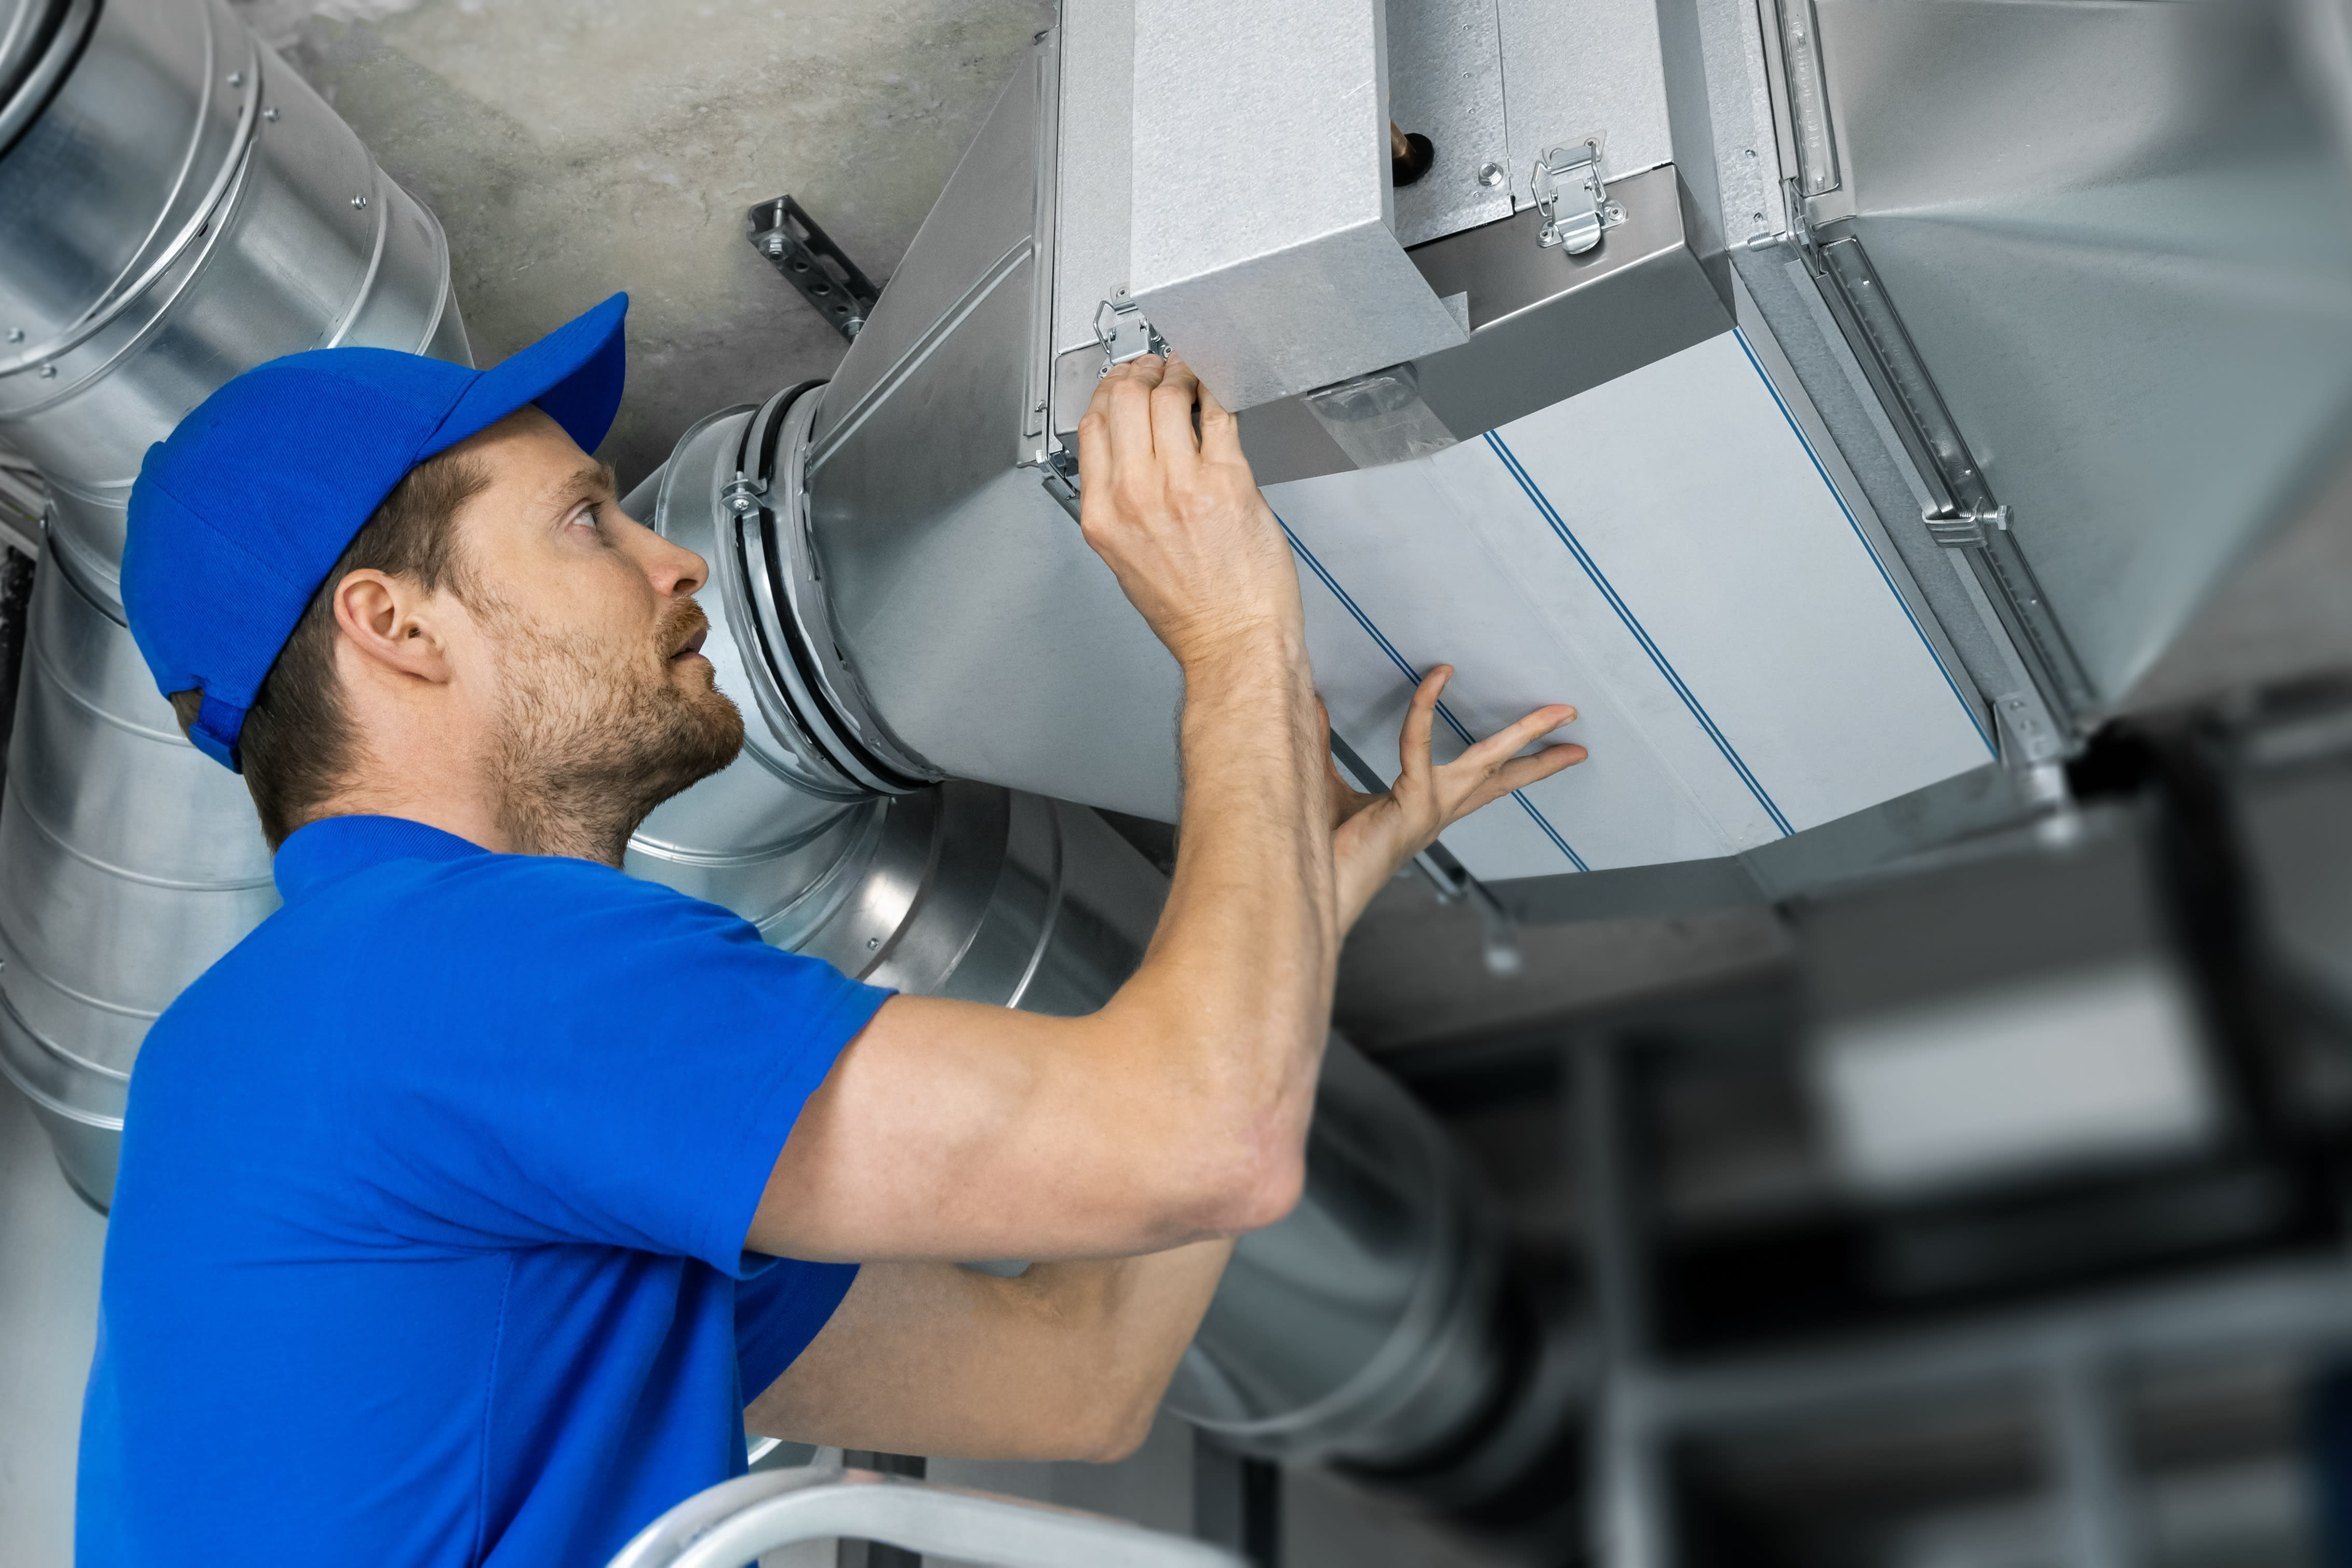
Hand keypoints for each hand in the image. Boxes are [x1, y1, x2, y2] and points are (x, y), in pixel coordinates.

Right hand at [1074, 355, 1302, 668]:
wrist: (1233, 642)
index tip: (1121, 384)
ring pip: (1168, 398)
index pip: (1092, 427)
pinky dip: (1217, 391)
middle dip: (1140, 373)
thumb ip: (1120, 508)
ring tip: (1189, 375)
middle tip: (1156, 368)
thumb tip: (1129, 462)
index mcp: (1104, 516)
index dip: (1107, 393)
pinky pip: (1219, 415)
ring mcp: (1181, 484)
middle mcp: (1136, 495)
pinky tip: (1218, 389)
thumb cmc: (1190, 613)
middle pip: (1123, 400)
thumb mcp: (1126, 561)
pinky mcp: (1228, 480)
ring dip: (1180, 375)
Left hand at [1326, 668, 1584, 928]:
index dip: (1507, 756)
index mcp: (1427, 808)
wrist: (1314, 890)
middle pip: (1502, 776)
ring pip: (1487, 762)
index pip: (1480, 780)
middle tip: (1574, 726)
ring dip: (1523, 734)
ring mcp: (1430, 810)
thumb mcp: (1326, 785)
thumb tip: (1311, 701)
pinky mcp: (1411, 806)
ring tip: (1559, 713)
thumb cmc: (1321, 847)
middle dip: (1541, 752)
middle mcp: (1438, 810)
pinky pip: (1419, 746)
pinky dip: (1425, 709)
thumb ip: (1323, 744)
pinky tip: (1438, 677)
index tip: (1527, 733)